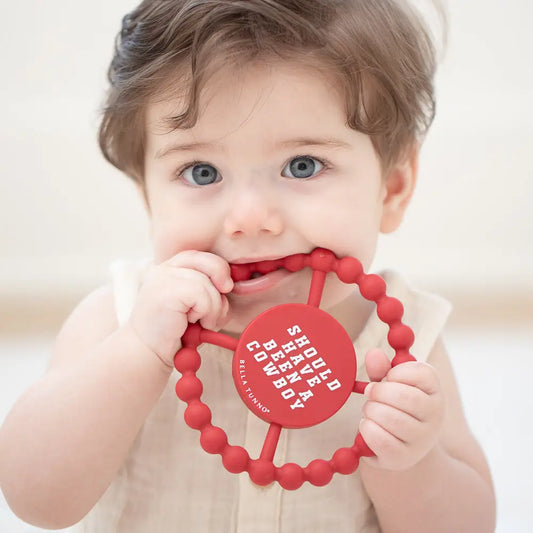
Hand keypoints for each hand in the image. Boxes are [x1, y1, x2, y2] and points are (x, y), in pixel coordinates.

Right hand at [128, 251, 233, 367]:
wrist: (147, 353)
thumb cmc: (174, 332)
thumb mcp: (195, 305)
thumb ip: (209, 290)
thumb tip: (230, 283)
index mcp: (171, 269)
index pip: (202, 257)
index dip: (219, 269)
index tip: (225, 288)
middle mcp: (165, 269)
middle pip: (208, 262)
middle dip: (221, 283)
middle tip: (220, 303)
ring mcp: (163, 278)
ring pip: (207, 284)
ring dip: (214, 308)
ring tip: (201, 322)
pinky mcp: (166, 291)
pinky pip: (202, 295)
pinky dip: (206, 312)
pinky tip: (193, 323)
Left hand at [359, 349, 444, 470]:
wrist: (399, 445)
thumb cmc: (394, 406)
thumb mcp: (389, 384)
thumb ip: (381, 368)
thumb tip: (374, 354)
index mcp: (433, 390)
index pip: (422, 373)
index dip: (397, 372)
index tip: (387, 377)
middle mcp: (435, 415)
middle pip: (406, 397)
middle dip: (379, 393)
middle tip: (369, 393)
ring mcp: (422, 439)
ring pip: (392, 419)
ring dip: (371, 411)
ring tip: (369, 410)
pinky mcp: (404, 458)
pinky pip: (381, 440)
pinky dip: (367, 429)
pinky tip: (367, 426)